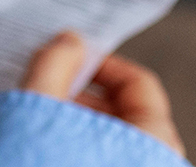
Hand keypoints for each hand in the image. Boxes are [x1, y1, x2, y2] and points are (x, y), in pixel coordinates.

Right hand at [21, 31, 185, 156]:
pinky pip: (102, 157)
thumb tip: (69, 40)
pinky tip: (46, 146)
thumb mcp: (43, 109)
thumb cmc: (46, 165)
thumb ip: (54, 67)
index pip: (139, 82)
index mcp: (155, 138)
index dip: (100, 63)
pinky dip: (76, 147)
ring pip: (109, 139)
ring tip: (39, 125)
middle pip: (123, 110)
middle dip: (80, 95)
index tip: (67, 60)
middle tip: (44, 92)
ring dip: (74, 124)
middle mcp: (156, 159)